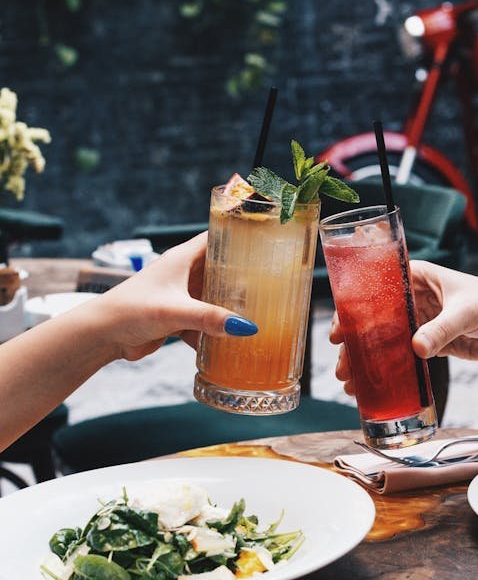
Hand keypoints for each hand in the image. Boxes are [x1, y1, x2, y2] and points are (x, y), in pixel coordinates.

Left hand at [91, 233, 257, 360]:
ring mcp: (181, 296)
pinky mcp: (177, 318)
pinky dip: (215, 331)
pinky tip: (231, 343)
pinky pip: (204, 322)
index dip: (239, 236)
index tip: (266, 242)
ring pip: (214, 298)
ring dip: (230, 307)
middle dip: (243, 278)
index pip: (217, 237)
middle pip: (221, 270)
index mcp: (182, 259)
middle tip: (273, 285)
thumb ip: (210, 318)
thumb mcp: (175, 311)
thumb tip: (246, 327)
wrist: (103, 335)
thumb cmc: (130, 310)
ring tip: (260, 314)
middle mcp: (183, 274)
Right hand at [329, 261, 477, 396]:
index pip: (377, 289)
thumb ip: (441, 329)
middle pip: (375, 319)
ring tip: (351, 381)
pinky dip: (387, 370)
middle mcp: (413, 298)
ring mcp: (420, 322)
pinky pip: (402, 357)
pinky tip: (372, 384)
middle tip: (343, 363)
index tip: (341, 329)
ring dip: (367, 360)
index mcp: (417, 277)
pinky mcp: (429, 344)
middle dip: (356, 342)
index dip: (355, 309)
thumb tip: (417, 348)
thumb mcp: (466, 312)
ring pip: (384, 341)